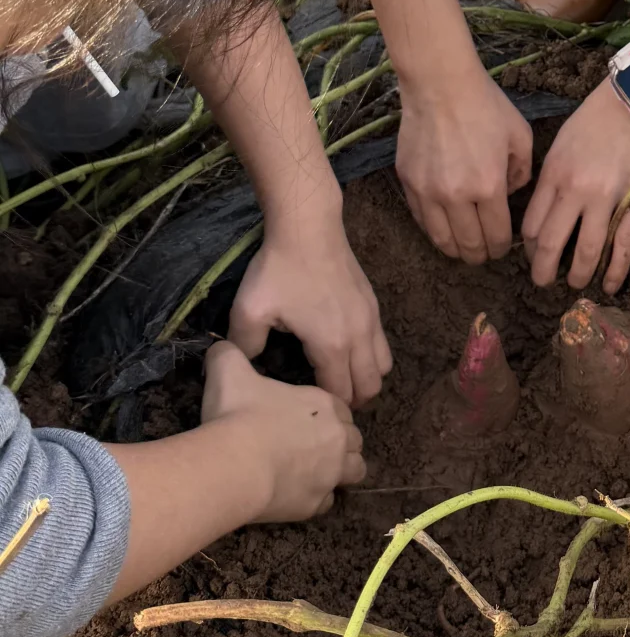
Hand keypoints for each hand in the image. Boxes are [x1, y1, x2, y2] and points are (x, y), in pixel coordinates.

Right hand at [201, 340, 365, 520]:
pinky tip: (298, 493)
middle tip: (311, 444)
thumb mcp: (229, 370)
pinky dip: (317, 497)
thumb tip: (223, 346)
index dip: (328, 413)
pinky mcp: (316, 504)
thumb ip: (229, 354)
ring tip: (316, 470)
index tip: (306, 418)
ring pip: (354, 471)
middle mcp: (336, 438)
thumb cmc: (238, 414)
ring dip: (341, 470)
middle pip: (354, 439)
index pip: (341, 407)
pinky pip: (327, 501)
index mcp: (323, 404)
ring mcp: (330, 473)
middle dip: (339, 441)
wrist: (235, 464)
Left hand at [229, 211, 391, 407]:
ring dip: (365, 378)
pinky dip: (370, 357)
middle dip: (350, 400)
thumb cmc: (279, 269)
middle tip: (323, 399)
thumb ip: (243, 347)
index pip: (340, 394)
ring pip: (382, 367)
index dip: (324, 407)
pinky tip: (344, 348)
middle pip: (370, 387)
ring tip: (339, 376)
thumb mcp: (249, 310)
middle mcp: (360, 337)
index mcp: (331, 345)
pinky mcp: (373, 305)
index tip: (305, 408)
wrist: (308, 227)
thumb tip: (240, 366)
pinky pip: (382, 344)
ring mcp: (371, 319)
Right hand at [397, 62, 532, 263]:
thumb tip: (511, 195)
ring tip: (463, 248)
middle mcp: (456, 197)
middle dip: (480, 255)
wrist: (440, 85)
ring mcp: (428, 192)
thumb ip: (522, 173)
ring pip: (441, 240)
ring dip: (455, 250)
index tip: (503, 247)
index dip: (501, 248)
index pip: (496, 236)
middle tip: (484, 254)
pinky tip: (443, 227)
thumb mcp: (520, 137)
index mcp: (488, 188)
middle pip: (468, 245)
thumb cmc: (485, 106)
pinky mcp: (408, 183)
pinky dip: (434, 230)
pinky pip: (421, 220)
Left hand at [523, 79, 629, 294]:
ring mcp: (606, 201)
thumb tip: (541, 211)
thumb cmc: (592, 122)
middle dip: (543, 269)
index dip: (528, 246)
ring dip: (578, 274)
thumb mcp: (558, 146)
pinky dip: (616, 269)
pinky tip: (608, 286)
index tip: (531, 253)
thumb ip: (548, 179)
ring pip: (588, 250)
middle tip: (541, 282)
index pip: (532, 225)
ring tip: (573, 284)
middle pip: (552, 243)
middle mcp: (576, 192)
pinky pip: (623, 244)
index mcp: (554, 176)